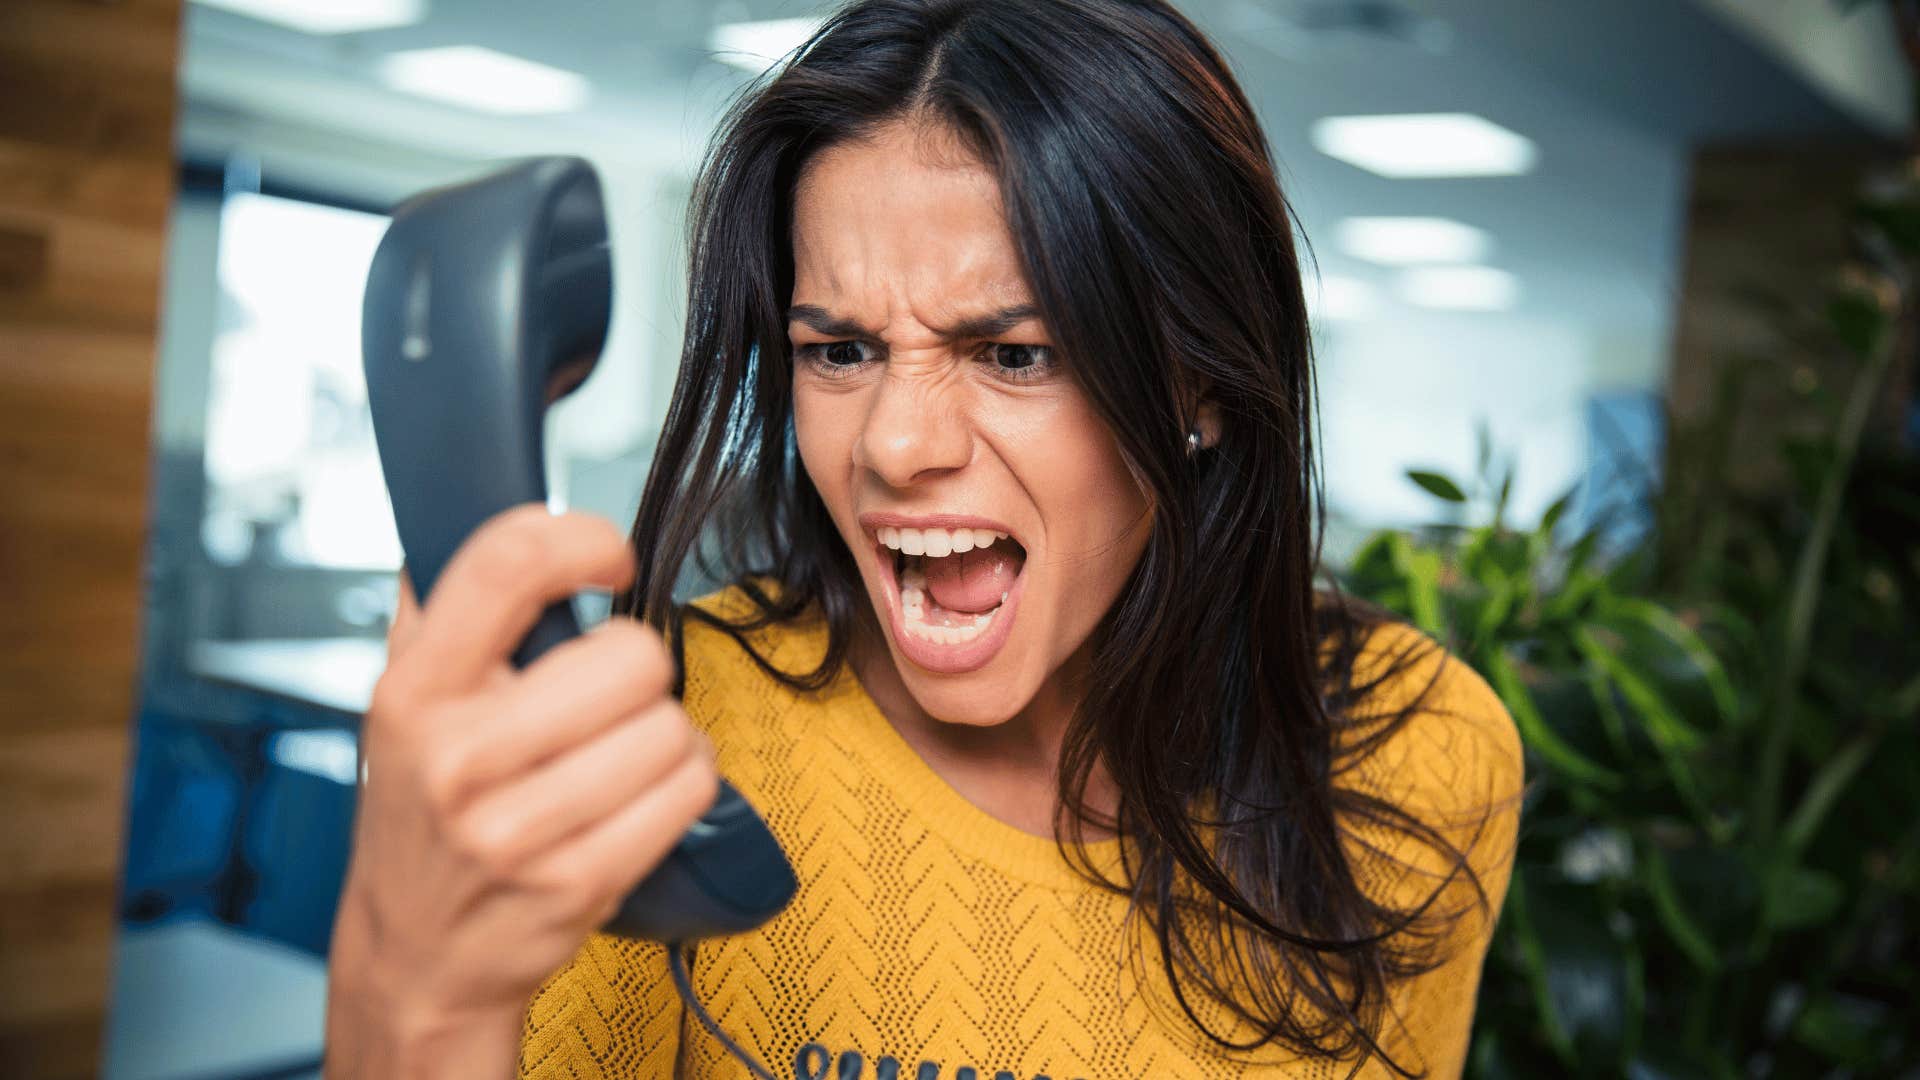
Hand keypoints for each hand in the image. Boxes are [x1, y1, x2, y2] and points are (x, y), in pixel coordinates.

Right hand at [323, 505, 716, 1077]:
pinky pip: (689, 789)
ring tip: (621, 753)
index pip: (503, 565)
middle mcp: (458, 757)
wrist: (415, 960)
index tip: (606, 555)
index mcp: (413, 693)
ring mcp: (518, 828)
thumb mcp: (398, 707)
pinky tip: (641, 795)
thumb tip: (465, 502)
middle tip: (607, 696)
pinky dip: (685, 782)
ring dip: (667, 733)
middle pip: (630, 653)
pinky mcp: (578, 882)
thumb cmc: (422, 817)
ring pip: (670, 725)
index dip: (579, 537)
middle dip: (637, 667)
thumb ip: (433, 609)